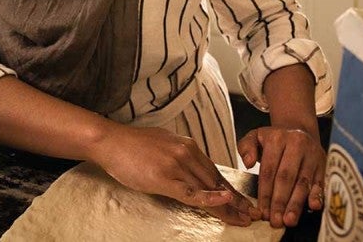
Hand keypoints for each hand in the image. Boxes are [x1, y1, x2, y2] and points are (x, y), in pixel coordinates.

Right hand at [88, 124, 262, 225]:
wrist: (110, 142)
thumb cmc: (132, 145)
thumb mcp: (163, 144)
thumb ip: (179, 155)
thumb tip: (190, 168)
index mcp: (187, 145)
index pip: (214, 171)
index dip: (230, 189)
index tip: (242, 202)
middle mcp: (186, 153)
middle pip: (215, 181)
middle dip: (236, 201)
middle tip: (251, 214)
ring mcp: (176, 165)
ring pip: (207, 189)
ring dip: (227, 207)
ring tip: (242, 219)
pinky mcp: (164, 178)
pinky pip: (191, 192)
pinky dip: (209, 199)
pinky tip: (222, 203)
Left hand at [237, 126, 324, 227]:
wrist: (299, 128)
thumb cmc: (275, 139)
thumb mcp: (255, 136)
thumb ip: (246, 147)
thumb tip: (248, 163)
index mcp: (277, 138)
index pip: (269, 170)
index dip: (265, 192)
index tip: (262, 210)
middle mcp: (296, 144)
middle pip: (286, 177)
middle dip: (280, 201)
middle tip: (275, 220)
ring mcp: (312, 154)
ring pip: (303, 182)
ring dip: (296, 203)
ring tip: (289, 220)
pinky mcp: (323, 163)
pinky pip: (321, 181)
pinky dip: (318, 194)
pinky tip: (313, 206)